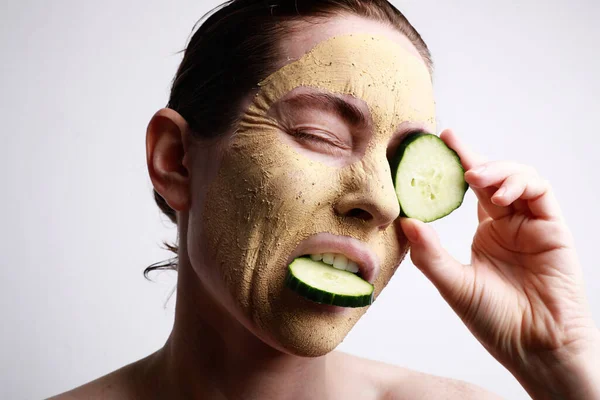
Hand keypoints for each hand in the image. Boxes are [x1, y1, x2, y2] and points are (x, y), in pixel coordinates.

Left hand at [400, 129, 599, 398]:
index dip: (455, 166)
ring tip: (474, 177)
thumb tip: (404, 221)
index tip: (436, 144)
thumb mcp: (454, 285)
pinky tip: (500, 193)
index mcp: (487, 234)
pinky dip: (519, 184)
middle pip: (492, 178)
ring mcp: (532, 224)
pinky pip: (539, 192)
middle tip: (450, 143)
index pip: (471, 192)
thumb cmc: (497, 322)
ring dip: (496, 170)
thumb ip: (429, 254)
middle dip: (472, 157)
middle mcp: (509, 224)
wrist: (536, 348)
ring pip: (518, 178)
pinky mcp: (553, 228)